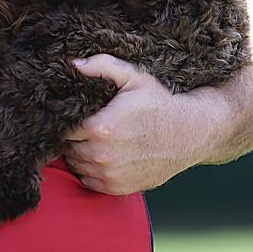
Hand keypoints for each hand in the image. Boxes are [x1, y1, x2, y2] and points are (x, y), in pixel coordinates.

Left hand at [63, 54, 224, 194]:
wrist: (189, 134)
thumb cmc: (160, 104)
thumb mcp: (133, 77)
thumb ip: (102, 66)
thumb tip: (74, 63)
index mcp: (100, 128)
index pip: (63, 128)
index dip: (65, 120)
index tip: (75, 114)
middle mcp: (102, 155)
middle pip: (67, 147)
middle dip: (72, 137)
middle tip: (86, 126)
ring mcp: (110, 174)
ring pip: (76, 165)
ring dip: (79, 154)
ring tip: (94, 139)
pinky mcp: (118, 188)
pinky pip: (89, 181)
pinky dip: (90, 170)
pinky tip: (103, 155)